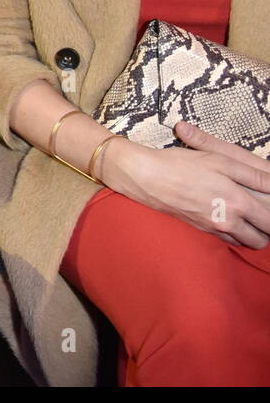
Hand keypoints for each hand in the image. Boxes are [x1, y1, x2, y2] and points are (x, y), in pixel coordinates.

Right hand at [103, 122, 269, 247]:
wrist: (145, 177)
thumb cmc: (181, 164)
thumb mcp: (220, 160)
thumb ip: (253, 175)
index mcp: (238, 202)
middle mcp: (228, 221)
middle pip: (263, 238)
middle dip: (268, 228)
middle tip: (264, 211)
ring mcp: (213, 228)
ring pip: (246, 242)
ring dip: (254, 233)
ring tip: (252, 216)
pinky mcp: (201, 229)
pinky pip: (228, 240)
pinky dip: (236, 234)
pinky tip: (232, 218)